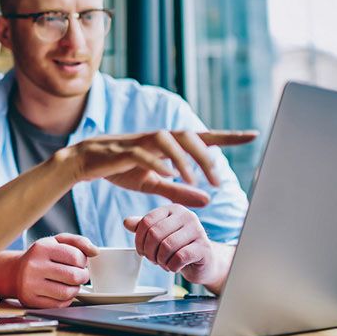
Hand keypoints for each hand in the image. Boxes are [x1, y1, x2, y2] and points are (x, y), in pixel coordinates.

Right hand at [14, 233, 97, 308]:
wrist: (14, 272)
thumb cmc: (41, 256)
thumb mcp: (57, 241)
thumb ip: (78, 242)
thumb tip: (95, 251)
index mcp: (42, 248)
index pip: (75, 257)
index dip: (83, 261)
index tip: (79, 262)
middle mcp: (34, 266)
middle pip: (73, 276)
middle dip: (82, 276)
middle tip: (79, 274)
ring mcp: (31, 284)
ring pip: (67, 293)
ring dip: (75, 289)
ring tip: (71, 283)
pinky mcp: (31, 300)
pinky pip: (59, 305)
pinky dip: (66, 299)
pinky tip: (61, 291)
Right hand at [61, 130, 256, 206]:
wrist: (83, 163)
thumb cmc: (119, 169)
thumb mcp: (153, 183)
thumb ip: (179, 190)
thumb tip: (208, 200)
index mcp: (167, 144)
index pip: (202, 137)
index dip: (227, 136)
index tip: (253, 135)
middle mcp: (156, 138)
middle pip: (188, 135)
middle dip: (206, 156)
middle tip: (217, 181)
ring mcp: (139, 141)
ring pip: (168, 139)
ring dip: (184, 159)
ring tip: (193, 180)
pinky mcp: (122, 150)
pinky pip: (143, 153)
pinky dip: (157, 162)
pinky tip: (167, 175)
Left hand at [123, 205, 227, 288]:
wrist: (204, 262)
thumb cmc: (179, 247)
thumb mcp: (160, 235)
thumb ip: (144, 227)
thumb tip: (126, 222)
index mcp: (173, 209)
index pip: (147, 221)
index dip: (139, 240)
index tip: (141, 251)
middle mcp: (187, 216)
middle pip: (155, 233)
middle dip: (149, 252)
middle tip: (153, 260)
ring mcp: (198, 231)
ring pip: (167, 246)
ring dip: (161, 260)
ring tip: (164, 263)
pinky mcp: (204, 248)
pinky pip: (179, 257)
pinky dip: (172, 266)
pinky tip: (174, 267)